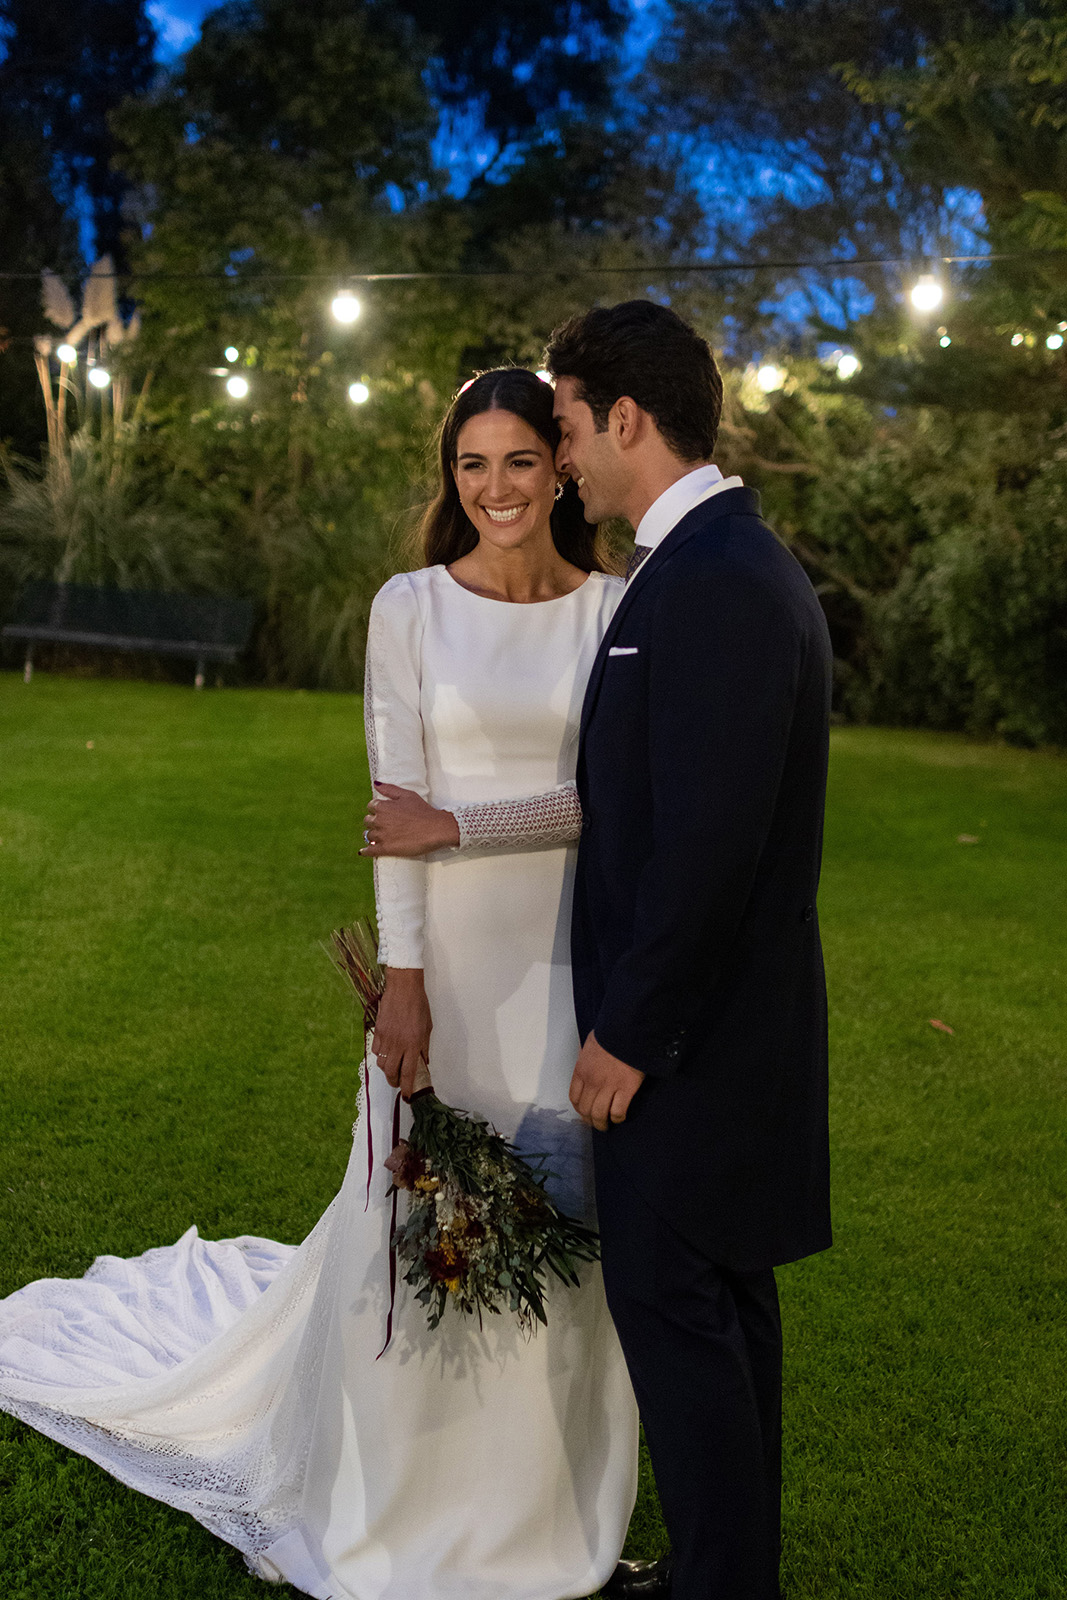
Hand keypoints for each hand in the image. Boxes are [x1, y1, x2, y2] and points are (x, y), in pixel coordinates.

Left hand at [360, 783, 459, 857]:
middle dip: (374, 823)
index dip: (376, 810)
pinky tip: (364, 852)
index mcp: (383, 807)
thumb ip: (389, 789)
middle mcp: (379, 820)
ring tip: (379, 837)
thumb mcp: (408, 795)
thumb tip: (376, 784)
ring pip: (368, 836)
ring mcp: (382, 835)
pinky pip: (370, 850)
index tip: (383, 813)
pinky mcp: (386, 849)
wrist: (436, 829)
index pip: (370, 807)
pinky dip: (366, 851)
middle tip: (383, 825)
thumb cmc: (423, 811)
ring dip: (373, 836)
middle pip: (368, 821)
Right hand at [372, 967, 431, 1098]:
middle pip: (391, 1072)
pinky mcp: (377, 1031)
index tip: (407, 1095)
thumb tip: (423, 1062)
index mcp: (413, 1044)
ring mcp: (386, 1038)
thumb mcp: (427, 1026)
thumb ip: (424, 1046)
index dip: (406, 1087)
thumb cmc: (419, 1005)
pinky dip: (380, 1055)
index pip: (408, 1072)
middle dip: (394, 1081)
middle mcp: (398, 1044)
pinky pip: (376, 1050)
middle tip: (398, 1083)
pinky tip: (386, 1052)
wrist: (403, 987)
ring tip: (393, 1068)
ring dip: (387, 1069)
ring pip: (382, 1063)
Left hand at [569, 1031, 644, 1130]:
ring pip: (599, 1114)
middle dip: (589, 1120)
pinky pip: (618, 1111)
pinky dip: (617, 1118)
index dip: (579, 1108)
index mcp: (582, 1070)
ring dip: (602, 1124)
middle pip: (585, 1109)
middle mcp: (592, 1081)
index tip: (584, 1112)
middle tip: (596, 1123)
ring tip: (606, 1126)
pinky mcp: (626, 1088)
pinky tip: (619, 1117)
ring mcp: (609, 1086)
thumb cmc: (610, 1034)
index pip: (574, 1097)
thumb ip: (586, 1057)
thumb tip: (586, 1061)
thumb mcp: (590, 1044)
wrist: (628, 1030)